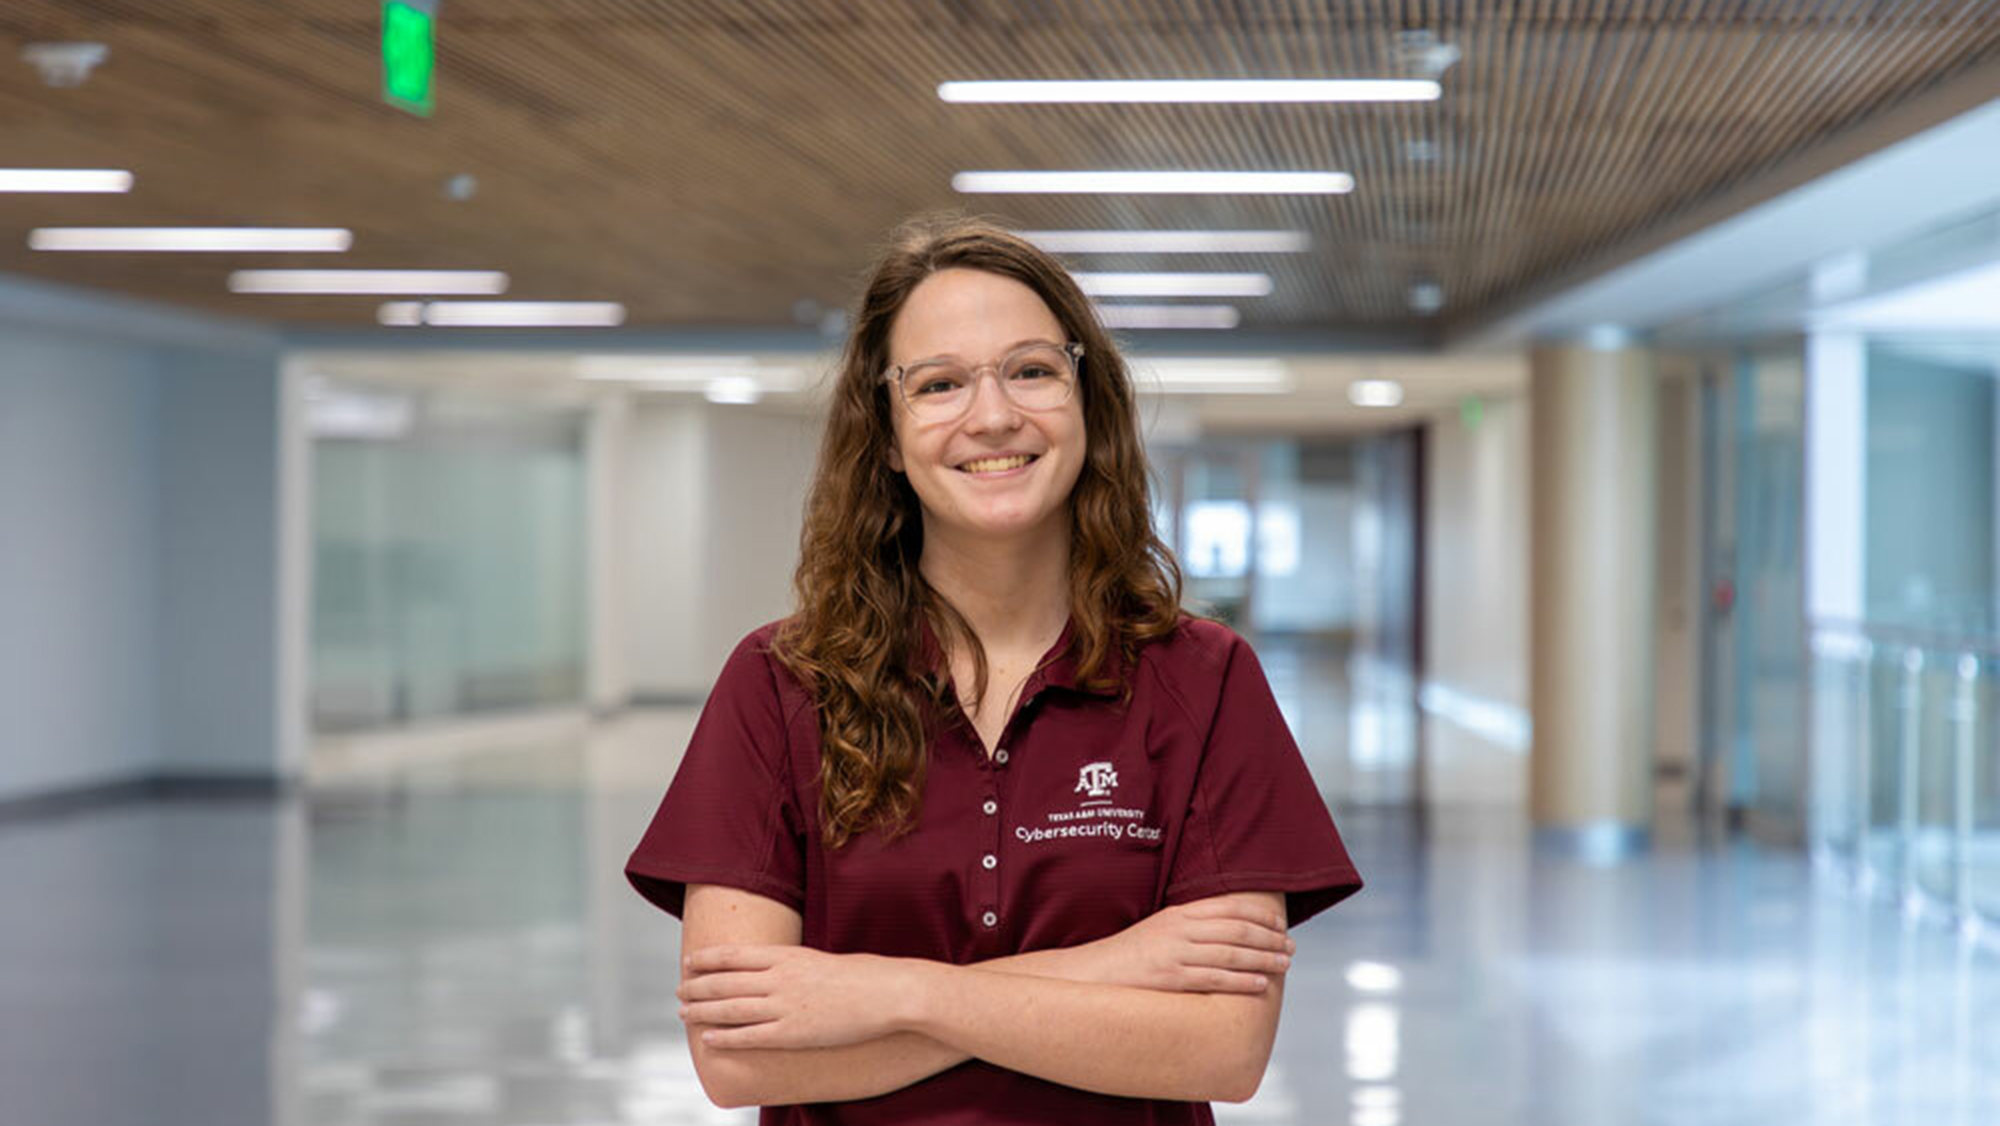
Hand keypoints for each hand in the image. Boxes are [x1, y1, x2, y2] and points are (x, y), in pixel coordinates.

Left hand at [678, 945, 909, 1049]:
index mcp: (788, 955)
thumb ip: (794, 964)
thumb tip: (777, 968)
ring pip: (730, 1008)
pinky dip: (725, 1036)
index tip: (689, 962)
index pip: (735, 954)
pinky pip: (750, 1036)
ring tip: (683, 1012)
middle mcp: (780, 978)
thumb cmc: (863, 976)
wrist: (888, 993)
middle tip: (679, 990)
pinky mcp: (793, 1032)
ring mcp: (785, 1006)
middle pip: (725, 981)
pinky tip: (708, 1038)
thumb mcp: (822, 959)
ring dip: (702, 1010)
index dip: (707, 959)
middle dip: (697, 986)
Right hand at [1089, 897, 1293, 993]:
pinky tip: (1260, 984)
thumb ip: (1192, 924)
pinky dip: (1241, 980)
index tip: (1281, 923)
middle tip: (1290, 947)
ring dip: (1263, 958)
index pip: (1229, 907)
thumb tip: (1228, 928)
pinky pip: (1214, 978)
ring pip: (1231, 953)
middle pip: (1237, 929)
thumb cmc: (1133, 954)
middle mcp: (1180, 929)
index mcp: (1180, 913)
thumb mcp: (1162, 928)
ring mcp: (1175, 953)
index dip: (1260, 914)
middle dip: (1269, 938)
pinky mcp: (1171, 978)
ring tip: (1284, 965)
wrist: (1098, 973)